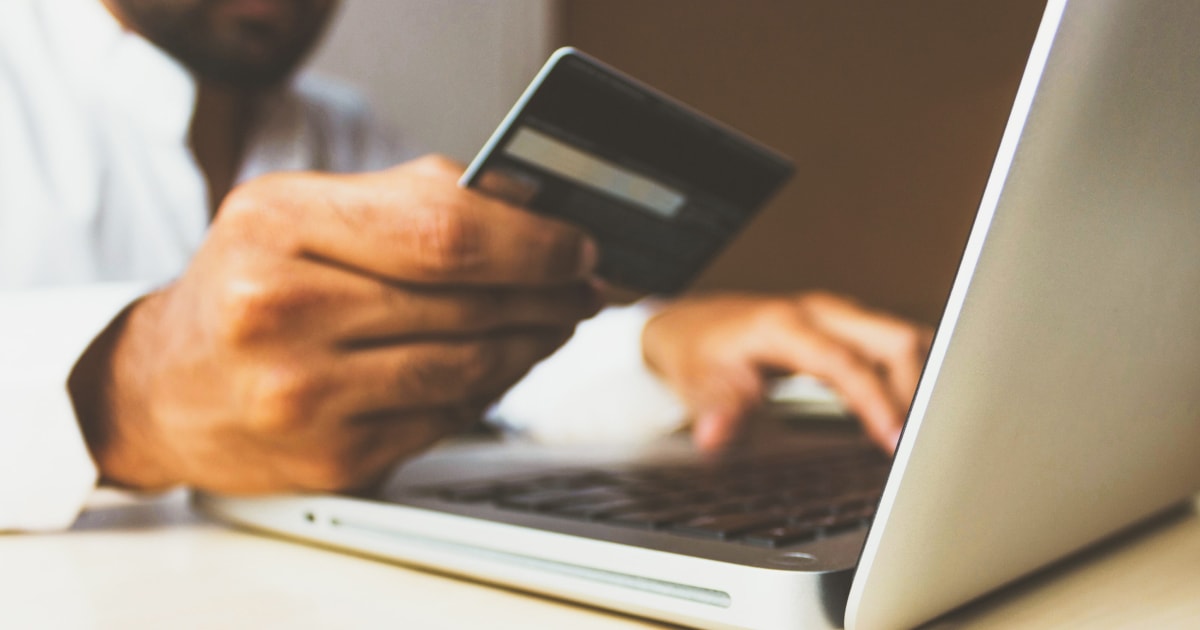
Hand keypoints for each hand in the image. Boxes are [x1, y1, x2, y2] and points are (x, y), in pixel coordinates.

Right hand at [70, 155, 600, 493]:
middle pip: (466, 301)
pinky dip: (489, 389)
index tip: (578, 244)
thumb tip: (531, 209)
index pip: (443, 231)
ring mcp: (304, 395)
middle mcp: (280, 311)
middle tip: (584, 286)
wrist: (163, 388)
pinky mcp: (331, 458)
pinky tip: (501, 364)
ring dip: (531, 344)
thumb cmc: (246, 286)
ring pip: (468, 367)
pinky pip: (446, 418)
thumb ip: (410, 200)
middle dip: (548, 293)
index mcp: (277, 225)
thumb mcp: (300, 212)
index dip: (532, 241)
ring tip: (554, 322)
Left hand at [641, 292, 932, 452]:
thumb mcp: (697, 383)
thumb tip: (714, 436)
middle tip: (925, 444)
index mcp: (785, 325)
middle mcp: (820, 312)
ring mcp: (838, 316)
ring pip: (903, 339)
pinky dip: (914, 376)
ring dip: (923, 382)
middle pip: (894, 340)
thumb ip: (716, 409)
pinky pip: (896, 346)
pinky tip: (916, 413)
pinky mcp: (848, 327)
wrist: (693, 325)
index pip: (846, 363)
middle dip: (918, 391)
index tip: (896, 441)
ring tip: (929, 433)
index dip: (876, 402)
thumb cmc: (699, 353)